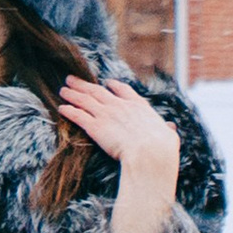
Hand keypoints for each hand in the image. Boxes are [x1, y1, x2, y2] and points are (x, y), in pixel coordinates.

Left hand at [57, 75, 180, 232]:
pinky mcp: (95, 127)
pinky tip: (61, 108)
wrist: (149, 153)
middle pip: (98, 91)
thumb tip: (171, 129)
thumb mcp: (168, 136)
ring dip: (73, 94)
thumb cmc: (162, 147)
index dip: (113, 86)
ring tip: (63, 89)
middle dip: (85, 85)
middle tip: (73, 79)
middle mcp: (120, 106)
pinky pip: (78, 115)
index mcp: (138, 107)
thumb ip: (167, 131)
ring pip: (85, 100)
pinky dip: (69, 110)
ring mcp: (106, 114)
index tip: (107, 83)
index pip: (123, 91)